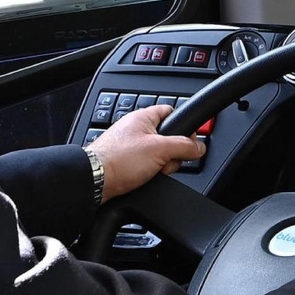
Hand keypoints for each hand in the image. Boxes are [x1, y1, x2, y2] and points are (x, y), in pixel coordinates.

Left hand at [88, 105, 205, 201]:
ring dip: (161, 167)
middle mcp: (136, 130)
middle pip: (168, 139)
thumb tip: (200, 146)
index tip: (189, 140)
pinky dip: (149, 174)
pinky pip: (147, 167)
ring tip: (151, 172)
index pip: (171, 112)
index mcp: (143, 117)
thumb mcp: (160, 150)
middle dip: (172, 154)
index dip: (184, 126)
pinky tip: (145, 178)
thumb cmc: (118, 160)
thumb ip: (184, 146)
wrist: (95, 181)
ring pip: (158, 156)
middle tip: (165, 161)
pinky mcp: (126, 163)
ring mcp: (130, 147)